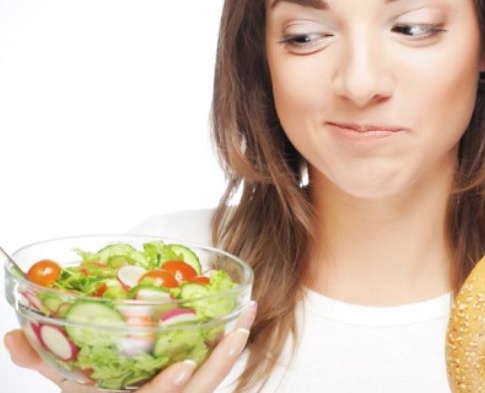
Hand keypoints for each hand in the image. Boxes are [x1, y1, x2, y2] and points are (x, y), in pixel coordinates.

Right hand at [4, 301, 256, 392]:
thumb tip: (11, 338)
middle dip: (220, 362)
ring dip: (231, 349)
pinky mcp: (191, 388)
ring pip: (212, 381)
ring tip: (247, 314)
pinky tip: (240, 322)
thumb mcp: (67, 383)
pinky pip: (214, 374)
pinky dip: (228, 349)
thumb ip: (42, 361)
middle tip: (239, 330)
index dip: (166, 389)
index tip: (185, 365)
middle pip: (197, 391)